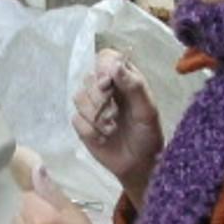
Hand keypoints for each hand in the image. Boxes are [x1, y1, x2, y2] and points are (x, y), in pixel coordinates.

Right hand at [72, 49, 162, 202]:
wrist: (138, 165)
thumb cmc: (148, 135)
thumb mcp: (148, 111)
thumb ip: (134, 86)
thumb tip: (116, 66)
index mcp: (124, 79)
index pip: (106, 58)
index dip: (103, 68)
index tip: (108, 84)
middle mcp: (106, 88)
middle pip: (88, 78)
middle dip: (101, 99)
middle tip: (116, 115)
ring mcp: (92, 106)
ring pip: (79, 98)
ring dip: (97, 117)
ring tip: (113, 128)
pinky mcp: (82, 124)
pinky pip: (76, 119)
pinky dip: (91, 131)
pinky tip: (103, 138)